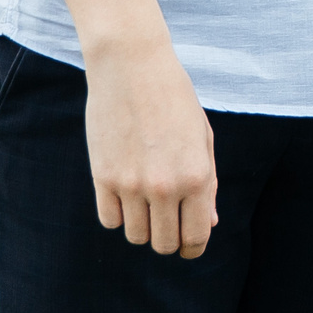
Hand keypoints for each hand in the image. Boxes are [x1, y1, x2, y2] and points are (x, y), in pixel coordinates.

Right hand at [83, 38, 218, 257]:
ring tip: (147, 201)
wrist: (132, 66)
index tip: (188, 244)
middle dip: (169, 240)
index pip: (195, 237)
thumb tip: (208, 225)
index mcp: (197, 175)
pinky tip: (126, 193)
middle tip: (168, 222)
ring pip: (136, 236)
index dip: (193, 247)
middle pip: (164, 244)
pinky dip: (118, 214)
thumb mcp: (202, 137)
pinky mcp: (103, 177)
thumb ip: (208, 183)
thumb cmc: (174, 98)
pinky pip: (109, 220)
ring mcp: (131, 183)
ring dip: (143, 226)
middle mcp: (166, 185)